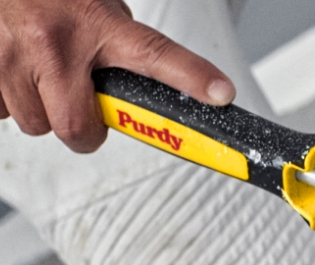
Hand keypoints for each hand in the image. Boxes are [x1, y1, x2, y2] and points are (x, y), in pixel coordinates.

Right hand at [0, 0, 234, 152]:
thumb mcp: (96, 6)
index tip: (220, 94)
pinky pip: (2, 113)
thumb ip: (119, 43)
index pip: (155, 54)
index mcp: (96, 23)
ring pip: (35, 124)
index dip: (190, 77)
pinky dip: (9, 99)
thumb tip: (139, 84)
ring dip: (41, 109)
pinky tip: (13, 70)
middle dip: (82, 130)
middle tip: (81, 107)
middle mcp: (54, 41)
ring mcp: (11, 56)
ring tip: (39, 73)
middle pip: (76, 129)